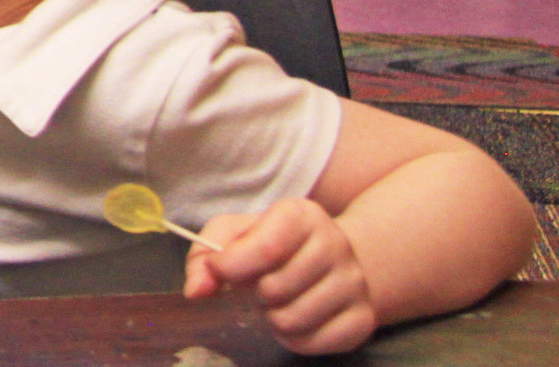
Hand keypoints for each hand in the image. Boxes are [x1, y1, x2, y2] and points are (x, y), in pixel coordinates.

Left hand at [185, 199, 373, 355]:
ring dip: (271, 318)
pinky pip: (312, 344)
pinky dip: (293, 339)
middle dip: (253, 294)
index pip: (264, 249)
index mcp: (301, 215)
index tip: (220, 271)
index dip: (231, 267)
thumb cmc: (274, 243)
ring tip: (278, 301)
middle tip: (259, 285)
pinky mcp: (363, 319)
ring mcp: (354, 284)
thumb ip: (204, 255)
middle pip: (274, 289)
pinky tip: (296, 319)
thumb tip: (195, 291)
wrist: (336, 260)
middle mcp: (335, 245)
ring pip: (291, 321)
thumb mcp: (235, 233)